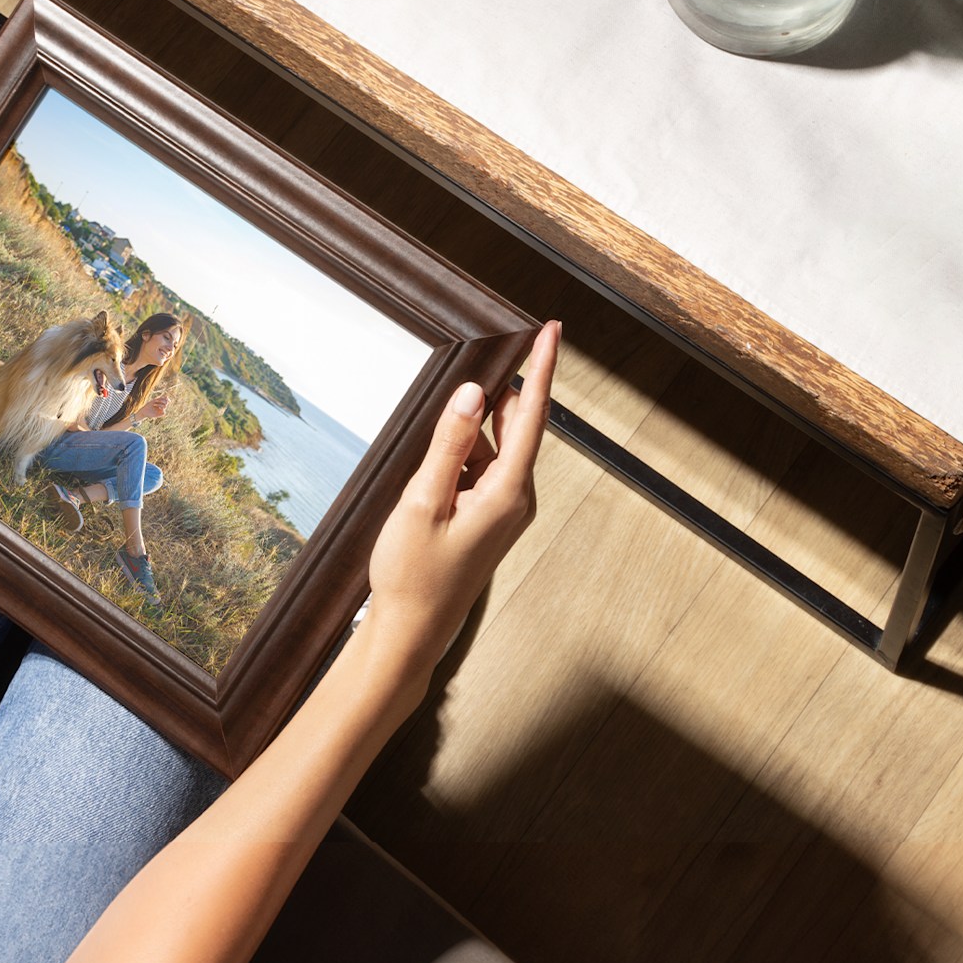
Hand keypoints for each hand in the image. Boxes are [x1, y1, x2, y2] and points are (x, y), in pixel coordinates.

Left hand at [142, 394, 169, 418]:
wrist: (144, 411)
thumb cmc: (148, 405)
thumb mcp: (154, 400)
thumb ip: (160, 398)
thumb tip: (167, 396)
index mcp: (160, 403)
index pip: (166, 400)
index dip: (167, 399)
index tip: (166, 397)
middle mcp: (161, 407)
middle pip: (166, 403)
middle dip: (162, 400)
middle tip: (156, 400)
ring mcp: (161, 411)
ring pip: (165, 406)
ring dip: (160, 404)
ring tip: (154, 404)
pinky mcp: (160, 414)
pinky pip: (164, 412)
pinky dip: (162, 409)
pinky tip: (158, 408)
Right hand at [363, 320, 560, 670]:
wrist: (410, 630)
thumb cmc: (413, 573)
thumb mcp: (422, 500)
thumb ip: (449, 444)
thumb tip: (474, 393)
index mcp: (507, 492)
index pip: (530, 416)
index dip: (541, 369)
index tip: (552, 331)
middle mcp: (516, 499)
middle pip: (516, 427)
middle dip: (501, 391)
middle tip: (485, 355)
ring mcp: (503, 510)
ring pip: (495, 448)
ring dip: (472, 429)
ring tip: (442, 421)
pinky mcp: (487, 518)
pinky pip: (482, 469)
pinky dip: (462, 453)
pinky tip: (434, 457)